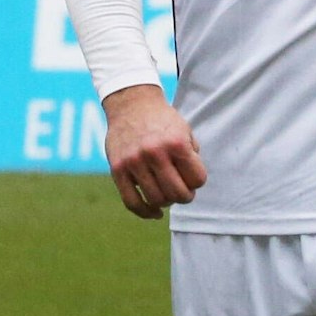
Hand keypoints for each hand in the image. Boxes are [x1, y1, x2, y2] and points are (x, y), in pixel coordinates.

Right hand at [102, 85, 206, 219]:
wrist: (130, 102)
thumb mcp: (184, 129)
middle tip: (182, 191)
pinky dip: (145, 212)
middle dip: (185, 196)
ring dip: (166, 202)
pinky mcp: (118, 169)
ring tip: (167, 195)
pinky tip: (155, 212)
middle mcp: (155, 152)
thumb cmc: (161, 119)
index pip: (197, 179)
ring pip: (156, 199)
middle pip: (178, 193)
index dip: (198, 181)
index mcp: (176, 142)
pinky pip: (131, 202)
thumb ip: (191, 155)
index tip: (192, 177)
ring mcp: (134, 161)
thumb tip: (191, 185)